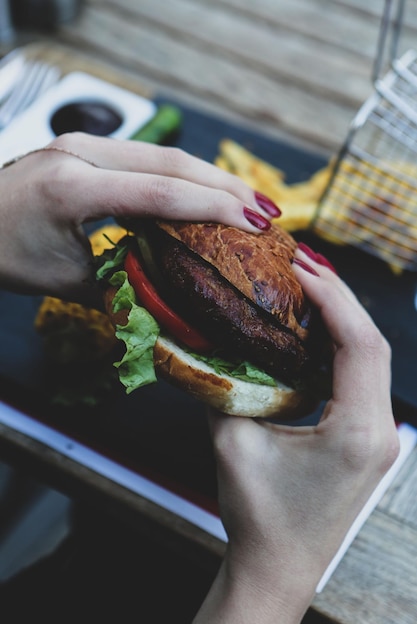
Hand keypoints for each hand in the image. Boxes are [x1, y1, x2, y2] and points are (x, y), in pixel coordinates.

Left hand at [0, 132, 277, 303]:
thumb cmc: (5, 254)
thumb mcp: (65, 280)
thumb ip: (122, 286)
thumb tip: (168, 301)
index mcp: (74, 187)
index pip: (162, 192)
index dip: (215, 208)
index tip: (256, 224)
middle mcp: (81, 153)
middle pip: (173, 162)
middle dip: (226, 187)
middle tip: (267, 212)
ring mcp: (83, 143)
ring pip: (163, 154)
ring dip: (209, 177)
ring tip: (249, 202)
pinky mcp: (85, 147)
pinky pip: (146, 157)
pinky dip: (182, 175)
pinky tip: (206, 191)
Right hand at [195, 247, 398, 623]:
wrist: (278, 567)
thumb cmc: (258, 516)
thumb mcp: (231, 443)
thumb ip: (220, 386)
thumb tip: (204, 340)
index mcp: (355, 431)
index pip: (358, 343)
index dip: (332, 297)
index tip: (300, 266)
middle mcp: (379, 431)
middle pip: (371, 343)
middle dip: (339, 296)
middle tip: (301, 263)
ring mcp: (380, 436)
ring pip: (371, 357)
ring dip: (342, 317)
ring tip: (307, 285)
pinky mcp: (368, 438)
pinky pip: (363, 377)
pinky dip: (341, 344)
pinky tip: (314, 328)